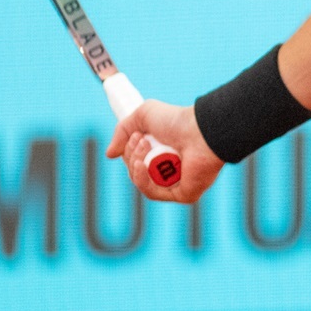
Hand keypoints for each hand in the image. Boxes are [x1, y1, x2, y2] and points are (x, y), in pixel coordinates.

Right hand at [106, 100, 222, 203]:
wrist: (200, 130)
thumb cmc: (177, 121)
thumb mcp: (143, 116)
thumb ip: (123, 130)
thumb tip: (110, 154)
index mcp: (164, 154)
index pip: (137, 161)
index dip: (130, 151)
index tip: (137, 135)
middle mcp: (171, 170)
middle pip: (137, 173)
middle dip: (133, 155)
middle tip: (142, 139)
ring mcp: (178, 184)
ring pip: (142, 183)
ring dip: (136, 165)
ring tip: (145, 146)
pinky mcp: (184, 194)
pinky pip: (154, 193)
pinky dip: (143, 180)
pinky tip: (141, 165)